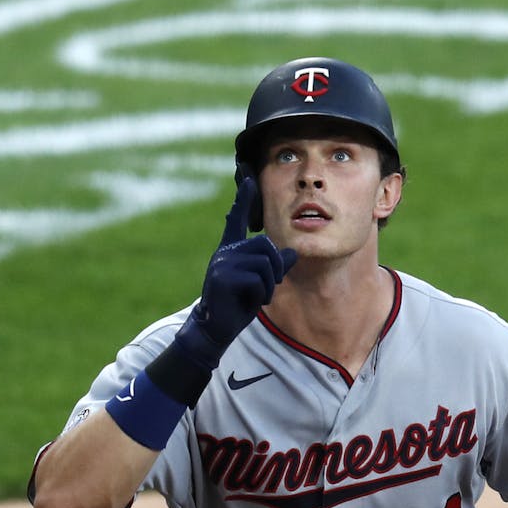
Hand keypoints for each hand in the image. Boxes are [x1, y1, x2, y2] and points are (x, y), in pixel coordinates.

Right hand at [173, 177, 296, 369]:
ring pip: (265, 263)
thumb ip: (273, 266)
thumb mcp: (260, 283)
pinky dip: (261, 294)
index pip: (237, 220)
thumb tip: (291, 254)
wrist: (216, 327)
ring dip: (270, 285)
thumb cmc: (238, 304)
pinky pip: (258, 280)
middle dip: (276, 268)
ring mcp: (222, 263)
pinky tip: (250, 302)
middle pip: (266, 246)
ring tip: (258, 296)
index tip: (249, 180)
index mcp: (231, 249)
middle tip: (270, 287)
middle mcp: (225, 252)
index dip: (243, 201)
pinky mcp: (224, 278)